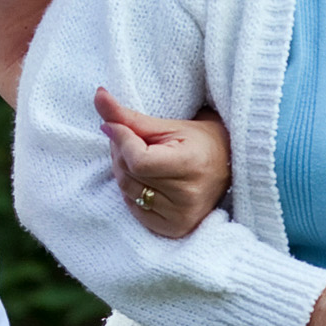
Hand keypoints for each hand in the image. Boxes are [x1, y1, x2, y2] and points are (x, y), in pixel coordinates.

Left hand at [97, 85, 234, 240]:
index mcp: (191, 165)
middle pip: (130, 175)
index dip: (122, 141)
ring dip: (123, 171)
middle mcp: (188, 196)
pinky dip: (131, 191)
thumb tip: (98, 97)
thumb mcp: (167, 125)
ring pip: (128, 191)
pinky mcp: (174, 229)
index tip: (115, 126)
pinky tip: (144, 179)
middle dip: (120, 153)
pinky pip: (134, 209)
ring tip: (136, 156)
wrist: (227, 166)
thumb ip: (130, 116)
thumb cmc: (198, 141)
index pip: (139, 160)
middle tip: (126, 138)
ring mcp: (181, 216)